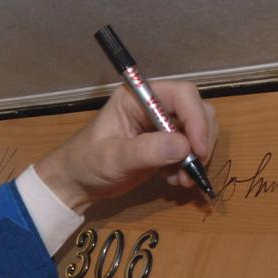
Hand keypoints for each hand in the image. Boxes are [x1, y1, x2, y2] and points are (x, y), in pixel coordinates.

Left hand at [34, 80, 217, 212]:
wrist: (77, 183)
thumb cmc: (86, 164)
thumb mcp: (112, 158)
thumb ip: (146, 151)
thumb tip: (183, 146)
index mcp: (138, 97)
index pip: (181, 94)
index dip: (196, 118)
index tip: (197, 148)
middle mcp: (153, 106)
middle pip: (197, 110)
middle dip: (200, 140)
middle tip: (193, 168)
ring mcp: (161, 125)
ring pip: (198, 131)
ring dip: (196, 157)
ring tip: (180, 180)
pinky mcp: (165, 145)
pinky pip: (190, 150)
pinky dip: (189, 166)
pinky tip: (173, 180)